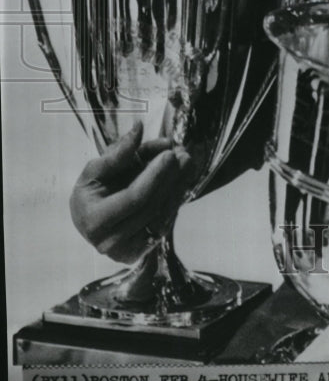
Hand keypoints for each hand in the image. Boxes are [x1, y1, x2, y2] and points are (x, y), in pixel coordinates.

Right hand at [69, 121, 193, 263]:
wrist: (89, 219)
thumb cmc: (91, 191)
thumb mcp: (96, 169)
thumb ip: (118, 151)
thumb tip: (139, 127)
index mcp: (93, 220)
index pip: (133, 198)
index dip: (155, 175)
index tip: (170, 153)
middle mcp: (109, 242)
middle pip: (151, 207)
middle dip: (171, 178)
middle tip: (184, 153)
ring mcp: (126, 251)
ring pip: (162, 216)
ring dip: (178, 187)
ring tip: (187, 162)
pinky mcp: (140, 252)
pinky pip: (163, 223)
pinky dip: (174, 200)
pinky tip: (181, 180)